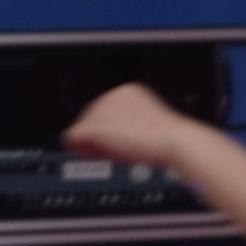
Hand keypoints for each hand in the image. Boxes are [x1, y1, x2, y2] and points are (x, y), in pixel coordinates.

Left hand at [66, 82, 197, 168]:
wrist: (172, 142)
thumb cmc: (168, 140)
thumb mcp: (148, 125)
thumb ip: (128, 124)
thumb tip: (113, 136)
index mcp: (127, 92)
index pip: (104, 112)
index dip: (110, 131)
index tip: (122, 143)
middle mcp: (111, 95)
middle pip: (89, 120)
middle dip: (100, 138)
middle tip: (121, 151)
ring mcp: (100, 109)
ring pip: (81, 130)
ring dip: (95, 145)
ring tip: (117, 152)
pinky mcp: (92, 125)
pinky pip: (73, 139)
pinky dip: (85, 150)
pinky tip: (104, 154)